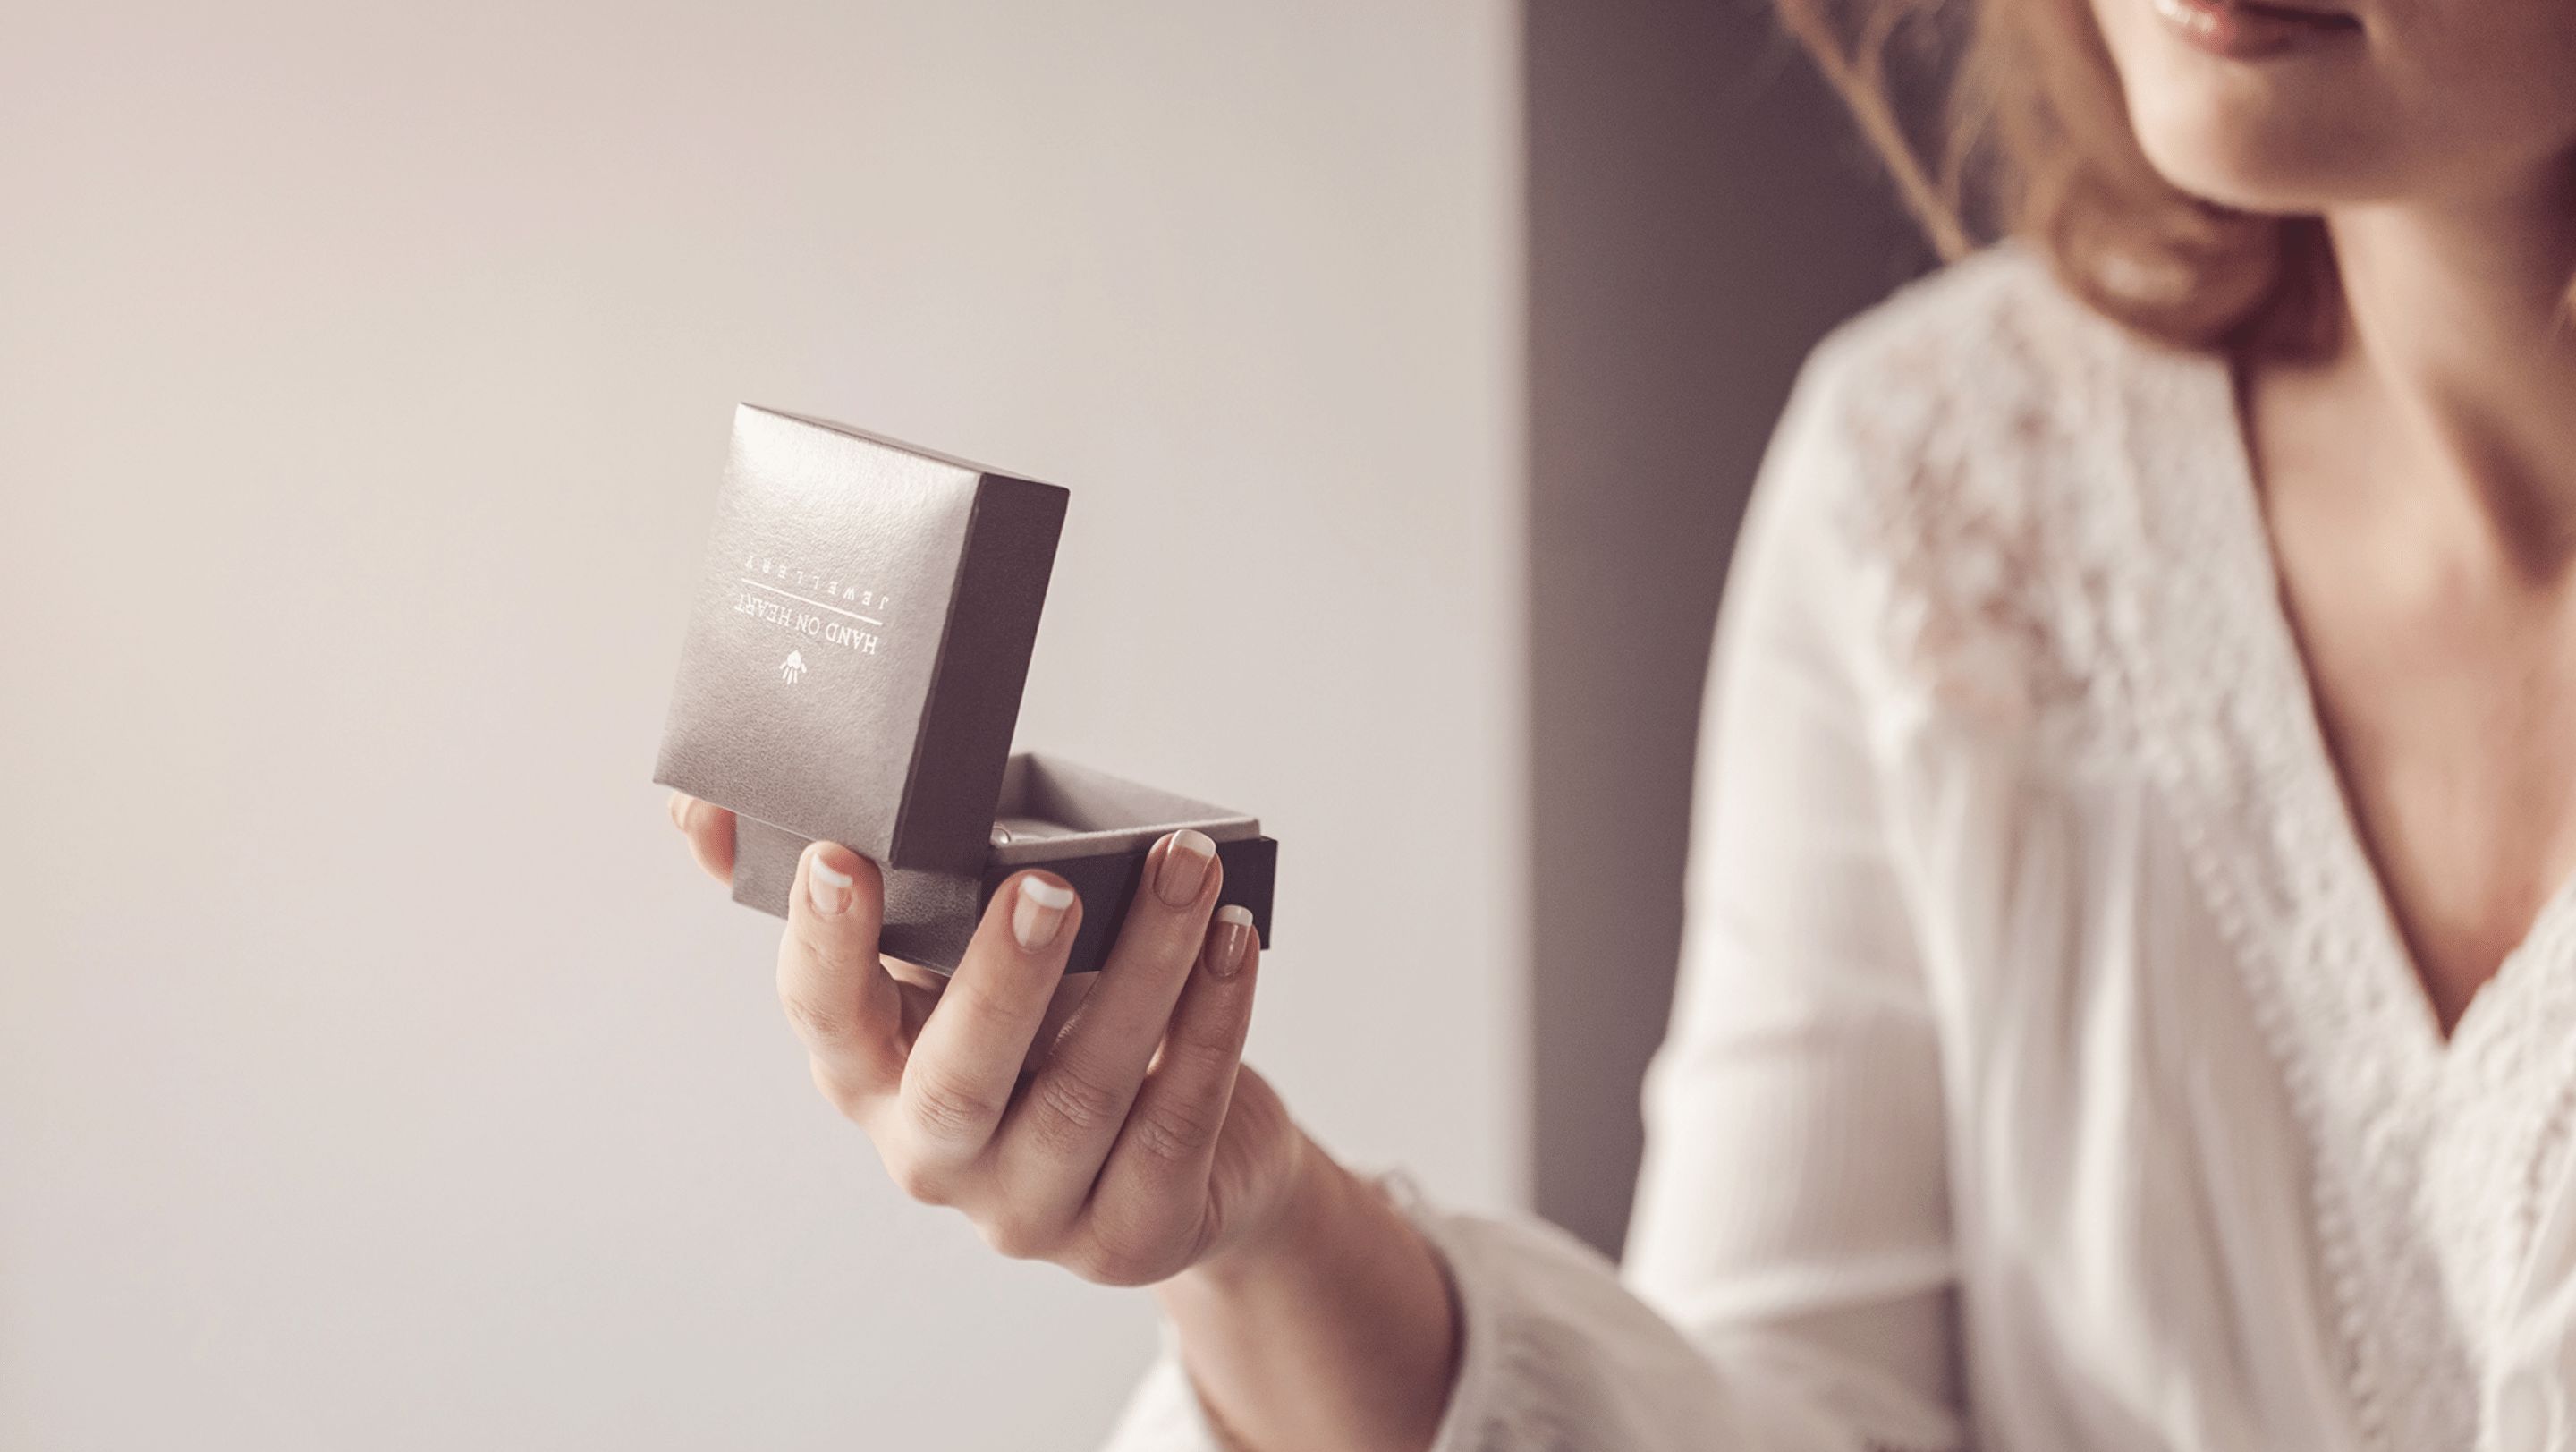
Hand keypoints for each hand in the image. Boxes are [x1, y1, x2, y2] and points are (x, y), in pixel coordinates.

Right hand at [666, 792, 1312, 1286]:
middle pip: (956, 1080)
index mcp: (869, 1074)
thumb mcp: (953, 958)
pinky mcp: (1132, 1235)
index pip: (823, 1017)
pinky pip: (1174, 1125)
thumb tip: (699, 800)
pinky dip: (1210, 1024)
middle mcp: (933, 1155)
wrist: (1179, 1153)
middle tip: (1047, 885)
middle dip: (1001, 978)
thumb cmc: (1047, 1023)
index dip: (827, 946)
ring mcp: (1031, 1211)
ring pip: (1085, 1093)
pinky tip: (1232, 942)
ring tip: (1187, 867)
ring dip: (1146, 968)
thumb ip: (862, 883)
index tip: (843, 860)